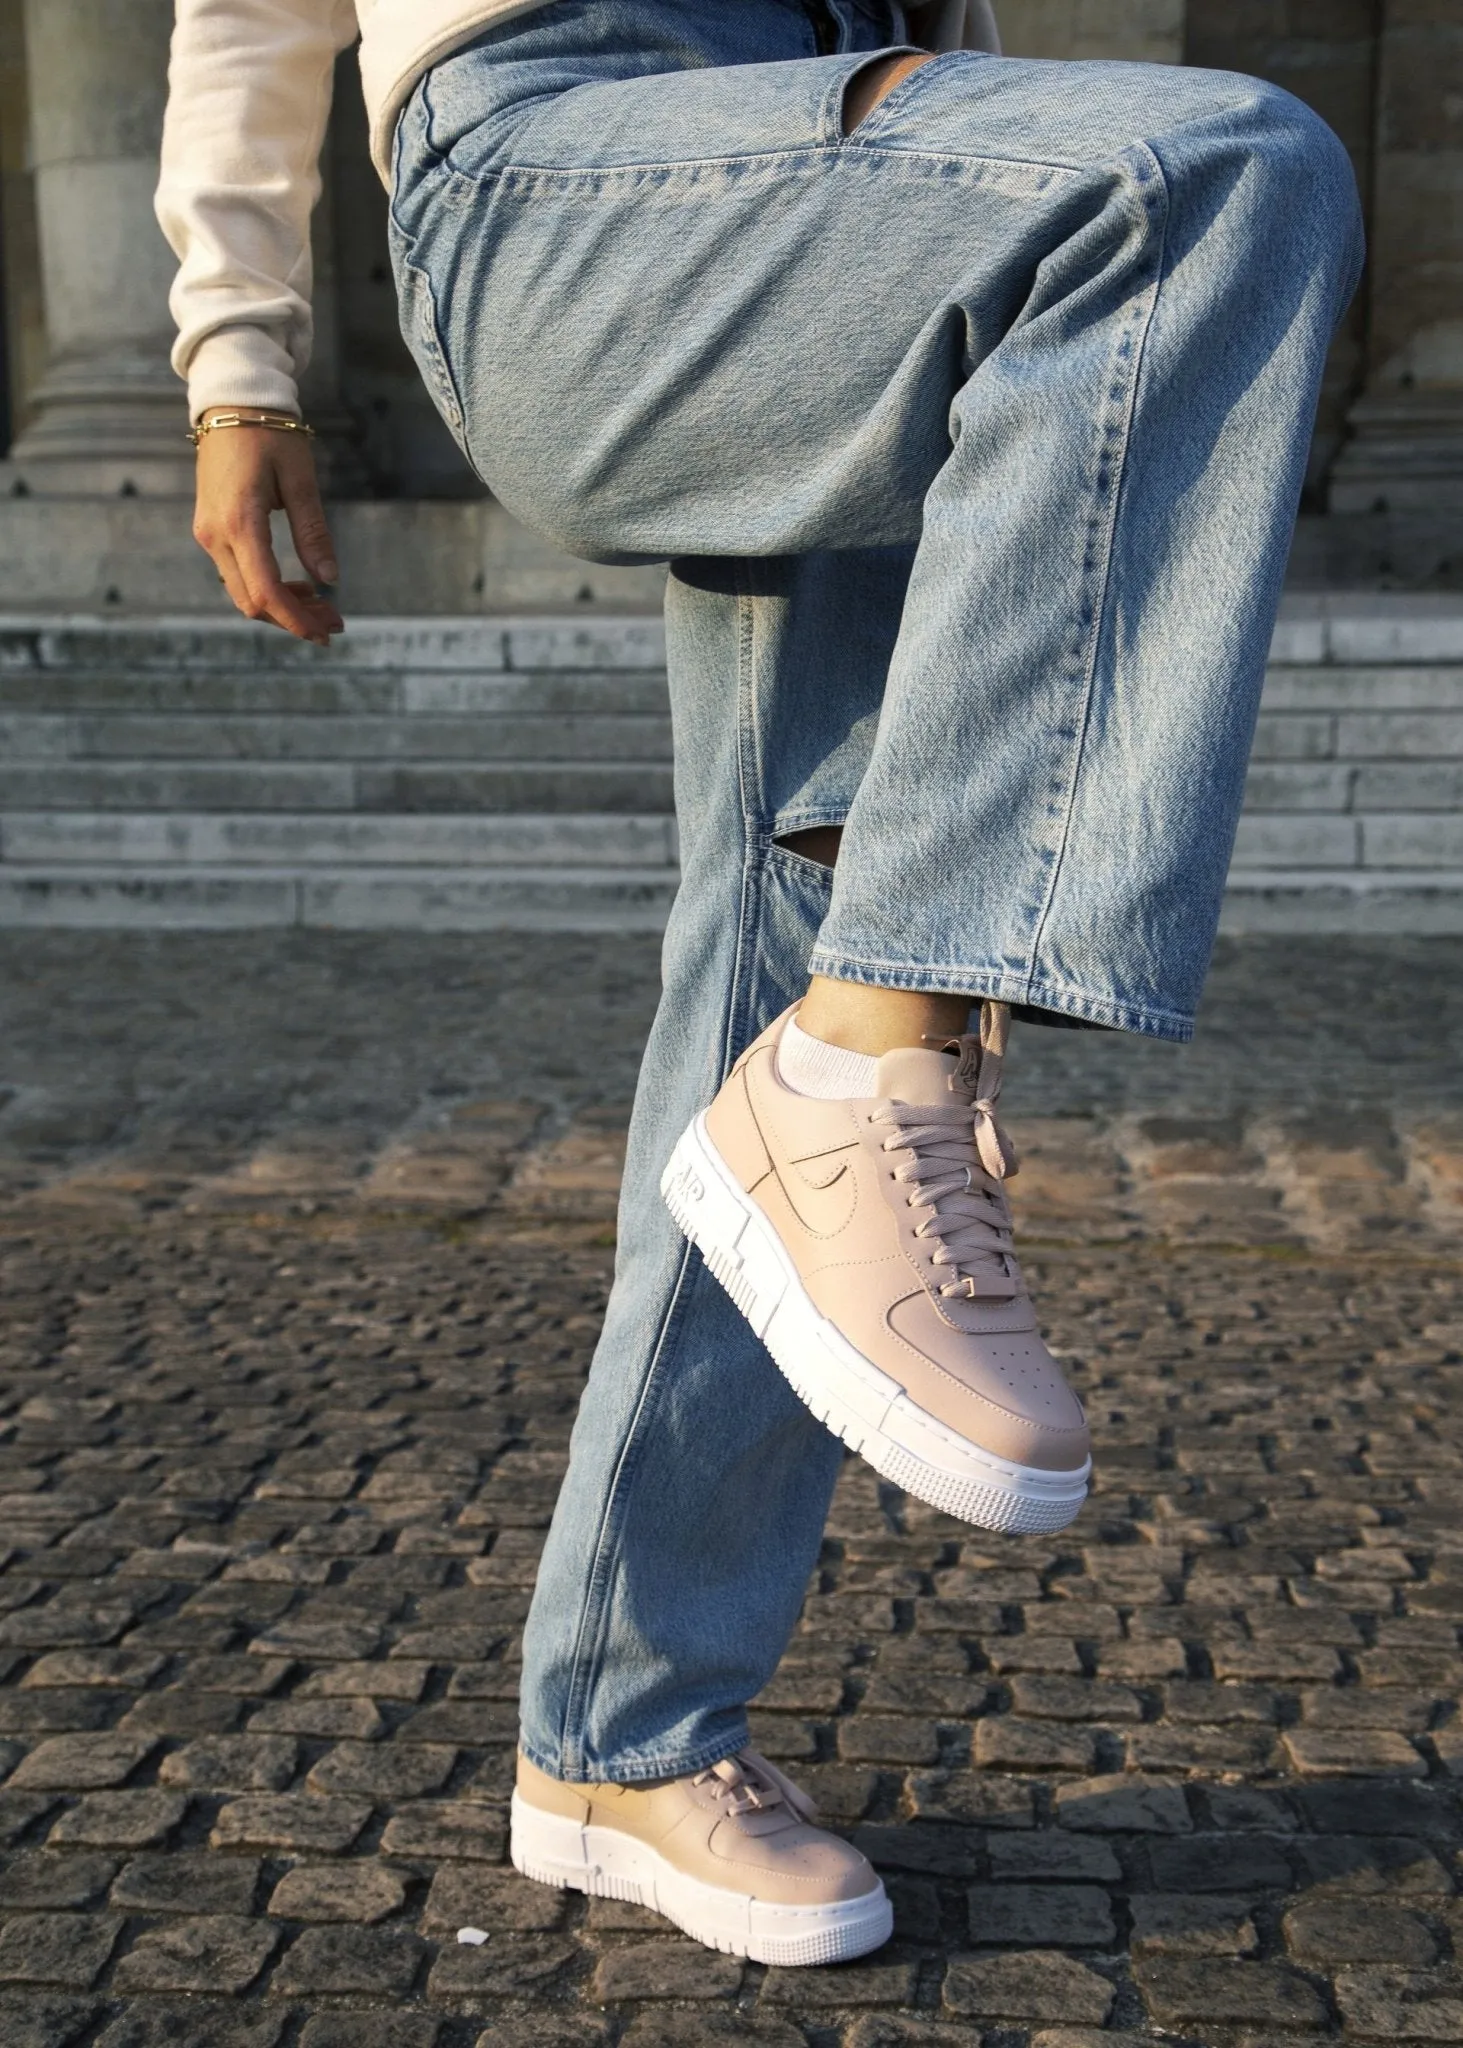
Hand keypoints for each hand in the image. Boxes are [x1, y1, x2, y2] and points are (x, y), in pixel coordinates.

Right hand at [192, 412, 344, 644]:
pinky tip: (296, 585)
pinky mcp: (210, 529)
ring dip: (281, 606)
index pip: (266, 592)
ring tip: (321, 605)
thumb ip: (313, 532)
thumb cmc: (269, 434)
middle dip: (293, 619)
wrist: (230, 402)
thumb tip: (330, 579)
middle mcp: (215, 535)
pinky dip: (266, 588)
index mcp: (239, 522)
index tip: (327, 632)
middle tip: (335, 621)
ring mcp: (208, 533)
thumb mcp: (300, 480)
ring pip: (242, 592)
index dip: (297, 620)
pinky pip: (237, 574)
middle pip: (252, 601)